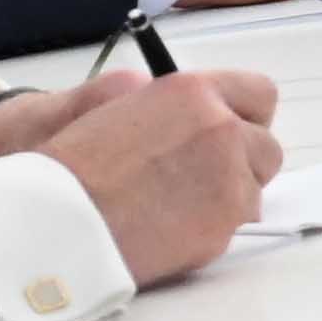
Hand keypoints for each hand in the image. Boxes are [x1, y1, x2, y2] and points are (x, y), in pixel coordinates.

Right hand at [0, 66, 292, 284]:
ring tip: (177, 205)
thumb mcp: (120, 106)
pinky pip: (237, 224)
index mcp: (193, 93)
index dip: (247, 117)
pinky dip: (213, 228)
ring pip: (255, 189)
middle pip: (266, 147)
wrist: (55, 220)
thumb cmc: (74, 166)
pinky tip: (172, 227)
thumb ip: (179, 107)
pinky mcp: (225, 223)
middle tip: (203, 177)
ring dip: (229, 197)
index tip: (235, 131)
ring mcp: (229, 177)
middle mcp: (221, 129)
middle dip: (243, 162)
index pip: (259, 94)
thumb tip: (213, 116)